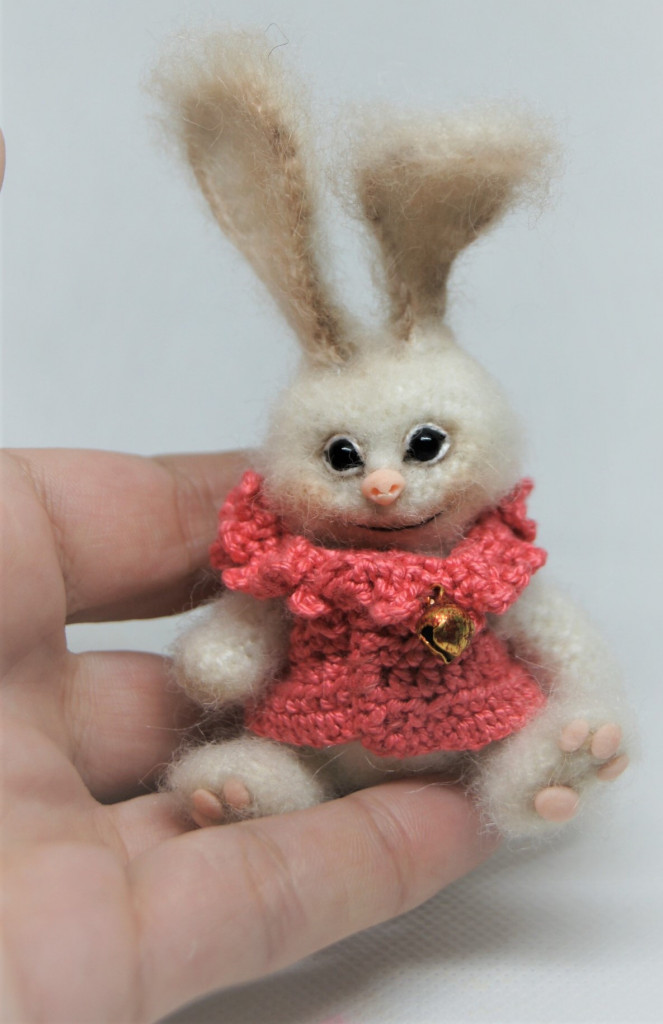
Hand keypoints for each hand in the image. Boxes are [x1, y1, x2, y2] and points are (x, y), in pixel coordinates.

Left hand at [1, 448, 495, 1022]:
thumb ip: (109, 510)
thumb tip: (253, 480)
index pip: (147, 529)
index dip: (262, 507)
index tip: (371, 492)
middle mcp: (10, 719)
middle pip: (210, 665)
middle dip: (337, 629)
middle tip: (451, 596)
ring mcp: (53, 850)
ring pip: (246, 795)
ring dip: (372, 752)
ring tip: (483, 700)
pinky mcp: (89, 970)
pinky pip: (249, 913)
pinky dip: (360, 867)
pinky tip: (458, 819)